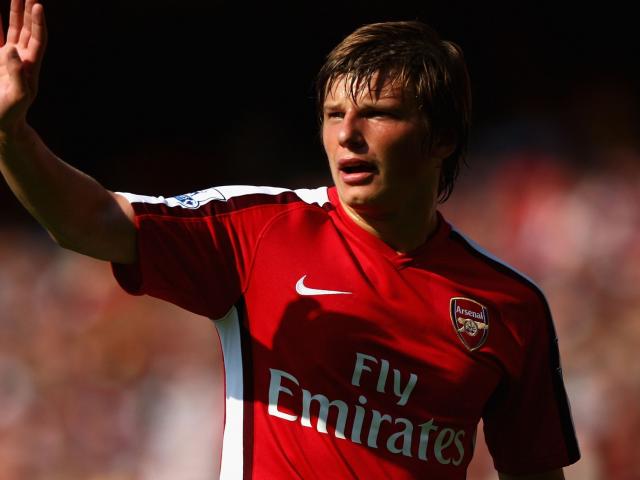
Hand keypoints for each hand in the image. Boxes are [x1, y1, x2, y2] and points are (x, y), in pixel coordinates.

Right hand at [0, 0, 45, 132]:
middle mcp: (24, 59)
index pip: (37, 40)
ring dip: (18, 12)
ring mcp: (12, 58)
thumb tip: (13, 50)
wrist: (3, 123)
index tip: (37, 5)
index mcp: (30, 66)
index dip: (38, 23)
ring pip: (18, 30)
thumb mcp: (15, 96)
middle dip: (29, 10)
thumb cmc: (10, 113)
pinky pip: (5, 36)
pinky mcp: (1, 60)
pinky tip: (5, 14)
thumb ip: (16, 74)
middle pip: (29, 29)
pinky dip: (5, 24)